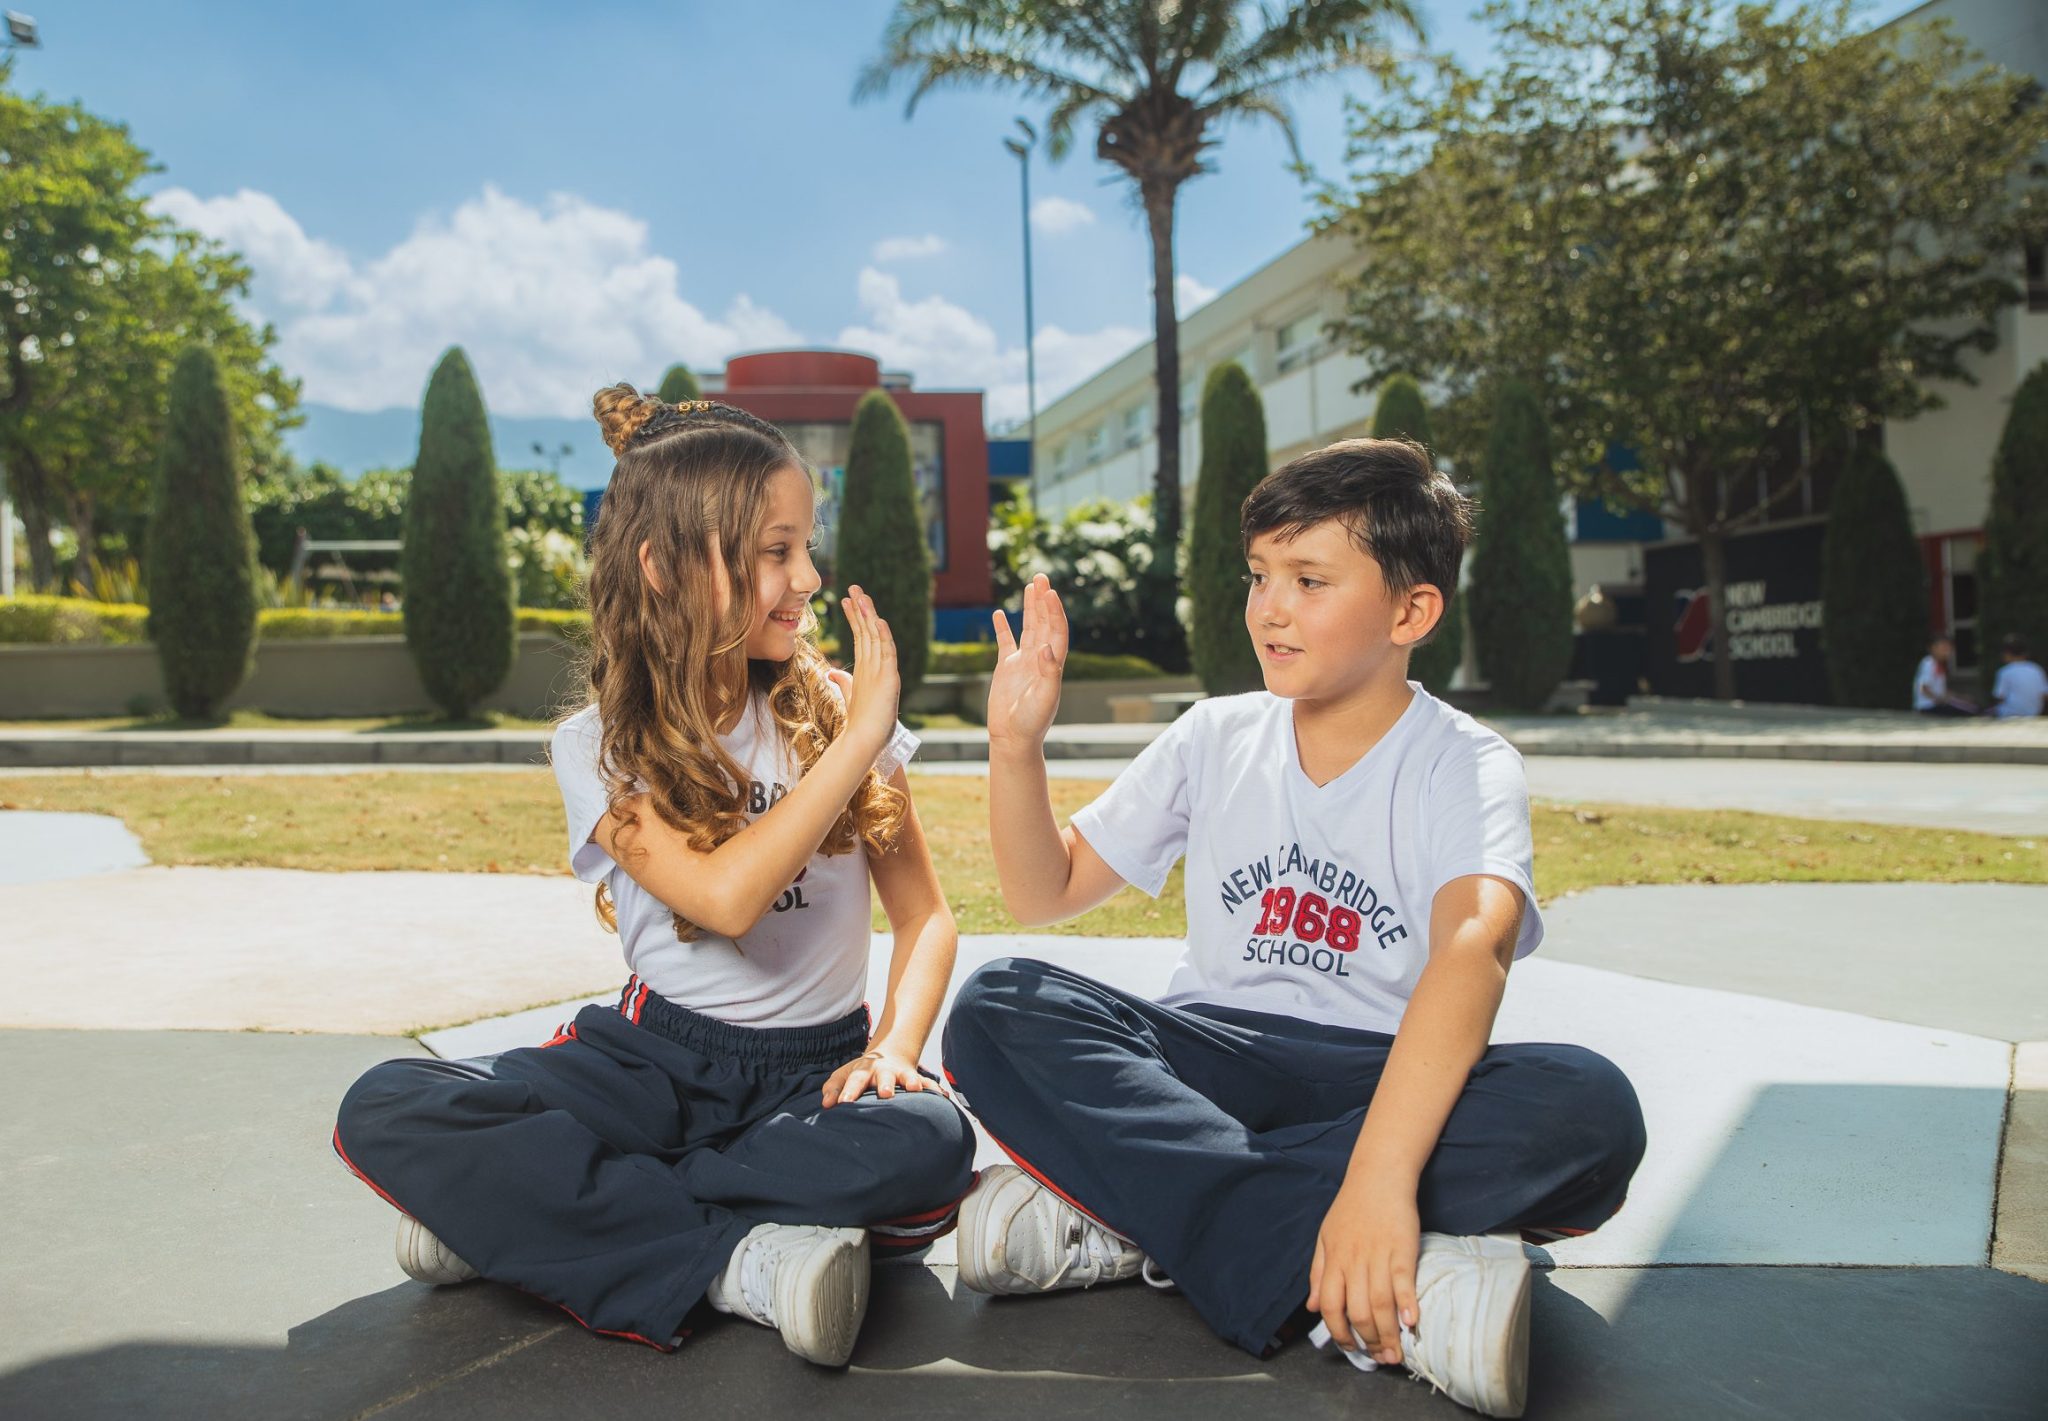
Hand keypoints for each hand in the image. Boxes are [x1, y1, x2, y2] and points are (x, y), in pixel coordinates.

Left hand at [820, 1046, 931, 1107]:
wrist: (889, 1054)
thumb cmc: (862, 1072)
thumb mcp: (844, 1075)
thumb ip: (833, 1088)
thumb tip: (826, 1104)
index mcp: (863, 1071)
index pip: (854, 1080)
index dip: (848, 1090)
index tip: (844, 1103)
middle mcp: (883, 1071)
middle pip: (883, 1076)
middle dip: (885, 1084)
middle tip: (885, 1094)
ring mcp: (901, 1074)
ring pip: (908, 1076)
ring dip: (911, 1082)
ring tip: (914, 1089)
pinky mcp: (916, 1078)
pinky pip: (927, 1083)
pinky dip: (934, 1090)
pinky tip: (942, 1097)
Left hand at [837, 585, 898, 757]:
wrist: (866, 738)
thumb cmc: (861, 720)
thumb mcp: (850, 694)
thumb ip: (843, 681)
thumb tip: (831, 671)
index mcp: (868, 667)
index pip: (861, 635)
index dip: (854, 616)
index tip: (846, 599)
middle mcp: (877, 665)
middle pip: (869, 630)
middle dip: (862, 608)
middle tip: (854, 587)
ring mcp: (884, 671)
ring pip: (877, 637)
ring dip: (870, 616)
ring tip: (862, 596)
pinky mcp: (890, 679)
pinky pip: (887, 654)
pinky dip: (884, 637)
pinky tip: (880, 621)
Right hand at [986, 574, 1066, 748]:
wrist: (1013, 737)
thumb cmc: (1032, 722)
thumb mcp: (1044, 699)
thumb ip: (1049, 673)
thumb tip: (1048, 648)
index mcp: (1052, 664)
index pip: (1056, 631)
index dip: (1054, 611)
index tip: (1050, 592)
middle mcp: (1040, 659)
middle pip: (1044, 623)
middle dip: (1044, 600)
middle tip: (1041, 576)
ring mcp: (1024, 662)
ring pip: (1029, 628)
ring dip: (1030, 607)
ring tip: (1031, 585)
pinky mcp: (1007, 668)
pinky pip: (1005, 643)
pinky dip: (1003, 628)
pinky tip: (998, 614)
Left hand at [1308, 1182, 1420, 1367]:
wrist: (1378, 1175)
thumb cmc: (1352, 1207)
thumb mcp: (1325, 1237)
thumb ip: (1319, 1273)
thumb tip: (1313, 1307)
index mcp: (1334, 1260)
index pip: (1330, 1306)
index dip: (1339, 1332)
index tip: (1351, 1348)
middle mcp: (1353, 1261)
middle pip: (1357, 1311)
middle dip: (1368, 1341)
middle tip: (1380, 1359)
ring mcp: (1378, 1255)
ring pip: (1380, 1303)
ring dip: (1388, 1333)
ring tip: (1396, 1354)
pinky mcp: (1401, 1248)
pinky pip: (1402, 1280)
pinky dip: (1407, 1303)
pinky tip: (1411, 1323)